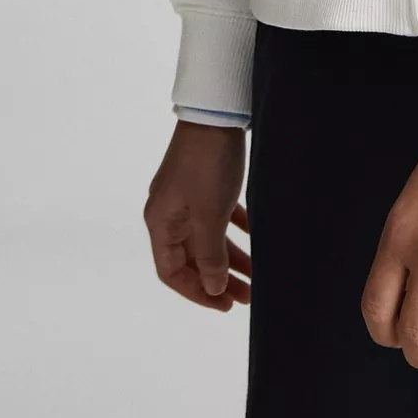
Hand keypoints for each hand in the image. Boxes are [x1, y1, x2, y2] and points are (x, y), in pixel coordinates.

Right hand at [144, 119, 251, 311]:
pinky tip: (257, 236)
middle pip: (191, 258)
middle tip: (247, 296)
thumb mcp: (209, 215)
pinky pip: (219, 216)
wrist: (216, 112)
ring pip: (208, 238)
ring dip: (231, 257)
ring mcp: (187, 196)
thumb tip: (213, 288)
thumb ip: (210, 255)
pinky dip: (236, 229)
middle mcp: (169, 212)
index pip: (171, 272)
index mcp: (160, 223)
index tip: (225, 304)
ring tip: (257, 275)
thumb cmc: (207, 165)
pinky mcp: (205, 182)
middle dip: (218, 279)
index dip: (197, 293)